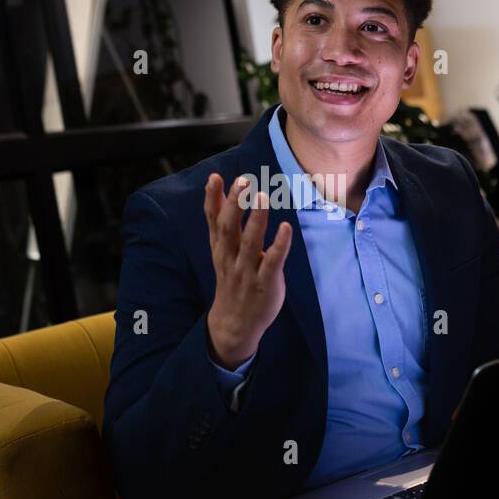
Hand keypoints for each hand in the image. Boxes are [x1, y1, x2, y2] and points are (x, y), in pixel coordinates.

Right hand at [204, 173, 292, 369]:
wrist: (235, 322)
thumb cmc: (232, 277)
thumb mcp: (222, 248)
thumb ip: (219, 218)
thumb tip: (214, 185)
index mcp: (220, 247)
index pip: (213, 220)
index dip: (212, 198)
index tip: (215, 177)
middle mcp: (231, 257)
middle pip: (229, 228)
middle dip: (234, 204)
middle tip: (243, 181)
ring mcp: (247, 271)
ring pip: (250, 243)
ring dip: (256, 220)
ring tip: (262, 196)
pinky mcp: (265, 283)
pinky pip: (272, 263)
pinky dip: (279, 245)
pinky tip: (286, 228)